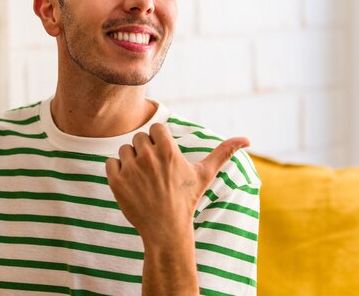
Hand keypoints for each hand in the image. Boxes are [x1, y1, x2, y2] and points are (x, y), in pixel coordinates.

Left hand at [105, 123, 249, 246]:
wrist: (166, 230)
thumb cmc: (186, 200)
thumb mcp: (205, 174)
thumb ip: (224, 152)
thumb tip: (247, 139)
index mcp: (169, 151)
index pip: (155, 128)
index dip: (159, 141)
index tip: (164, 157)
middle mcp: (149, 157)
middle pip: (139, 138)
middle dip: (145, 151)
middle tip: (154, 172)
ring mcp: (131, 170)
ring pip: (124, 149)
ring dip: (131, 160)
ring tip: (143, 179)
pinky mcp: (116, 182)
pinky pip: (110, 163)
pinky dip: (116, 171)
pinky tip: (130, 183)